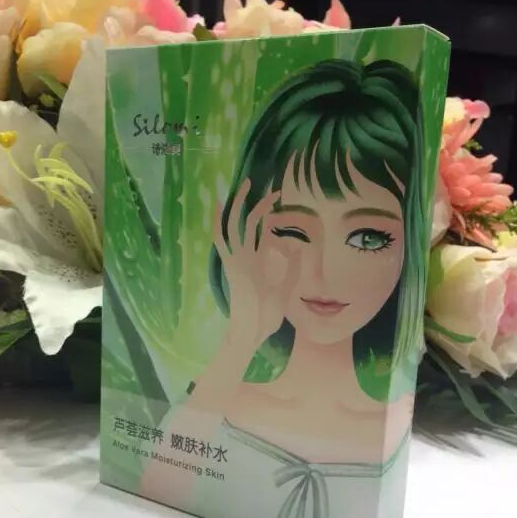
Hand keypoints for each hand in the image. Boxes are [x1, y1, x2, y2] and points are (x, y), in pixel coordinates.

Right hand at [214, 178, 295, 351]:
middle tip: (270, 187)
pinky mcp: (232, 267)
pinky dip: (219, 222)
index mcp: (255, 262)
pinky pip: (222, 241)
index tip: (278, 201)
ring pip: (236, 225)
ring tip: (248, 184)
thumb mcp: (284, 288)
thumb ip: (290, 268)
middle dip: (257, 202)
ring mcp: (236, 261)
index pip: (260, 231)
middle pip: (247, 222)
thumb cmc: (266, 317)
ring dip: (241, 204)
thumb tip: (297, 247)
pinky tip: (220, 205)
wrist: (253, 333)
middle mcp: (244, 258)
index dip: (268, 214)